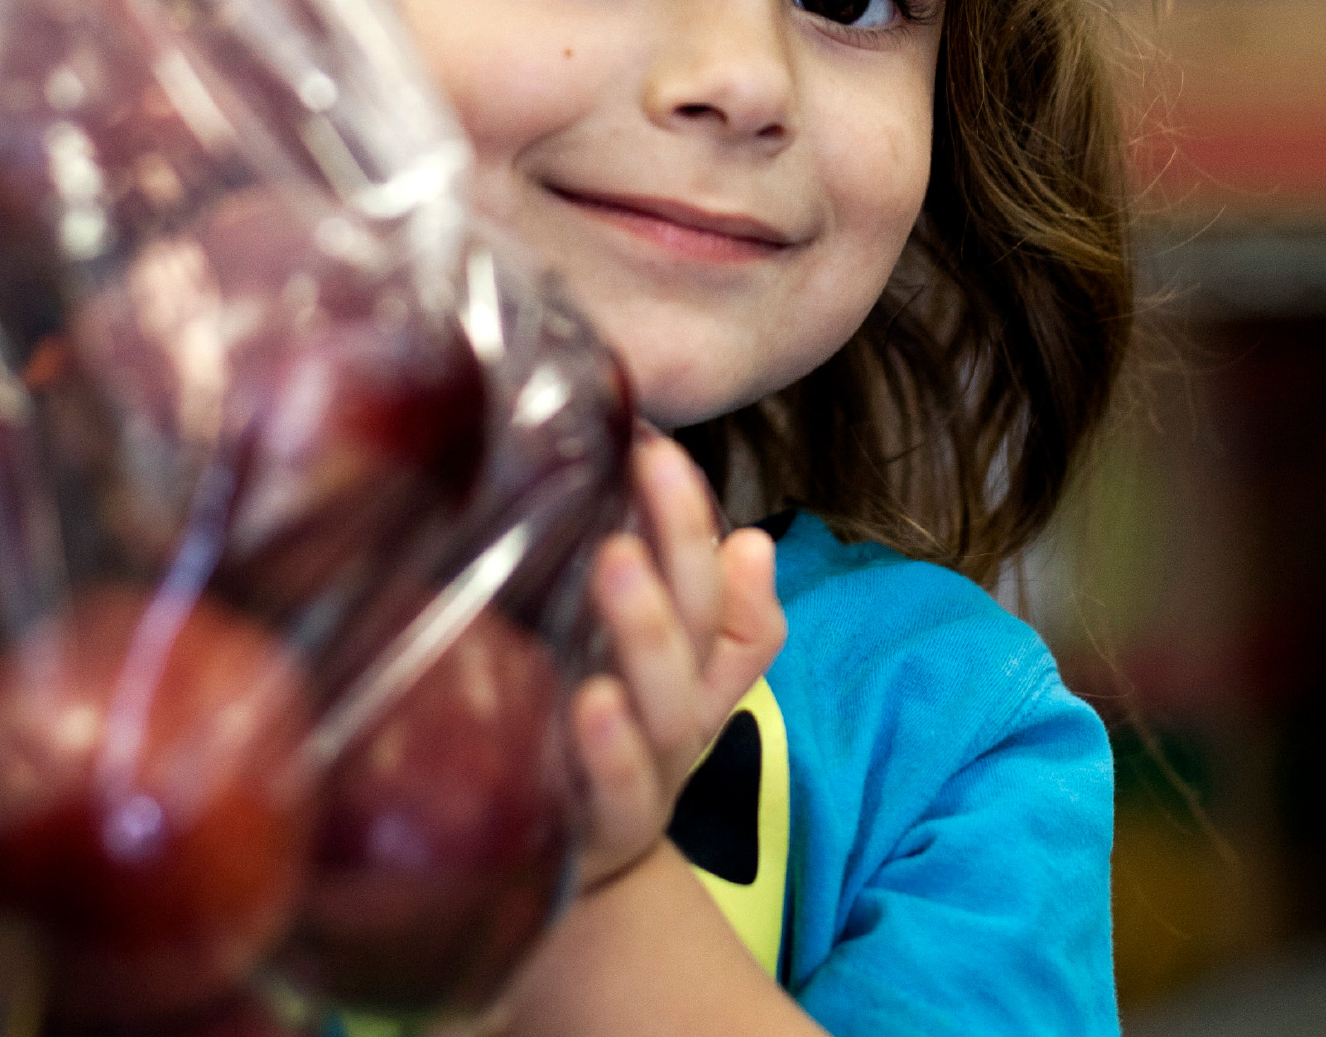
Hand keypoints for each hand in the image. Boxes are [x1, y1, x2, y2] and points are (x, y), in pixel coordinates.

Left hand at [568, 434, 786, 890]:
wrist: (574, 879)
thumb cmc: (605, 750)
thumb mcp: (655, 678)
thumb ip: (704, 614)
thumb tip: (751, 541)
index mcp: (692, 676)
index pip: (717, 590)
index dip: (695, 523)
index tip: (656, 447)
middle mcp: (678, 722)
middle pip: (696, 632)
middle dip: (679, 549)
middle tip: (646, 471)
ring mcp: (642, 777)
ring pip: (666, 705)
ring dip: (647, 631)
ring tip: (617, 561)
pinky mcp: (593, 833)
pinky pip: (615, 792)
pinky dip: (609, 750)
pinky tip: (590, 703)